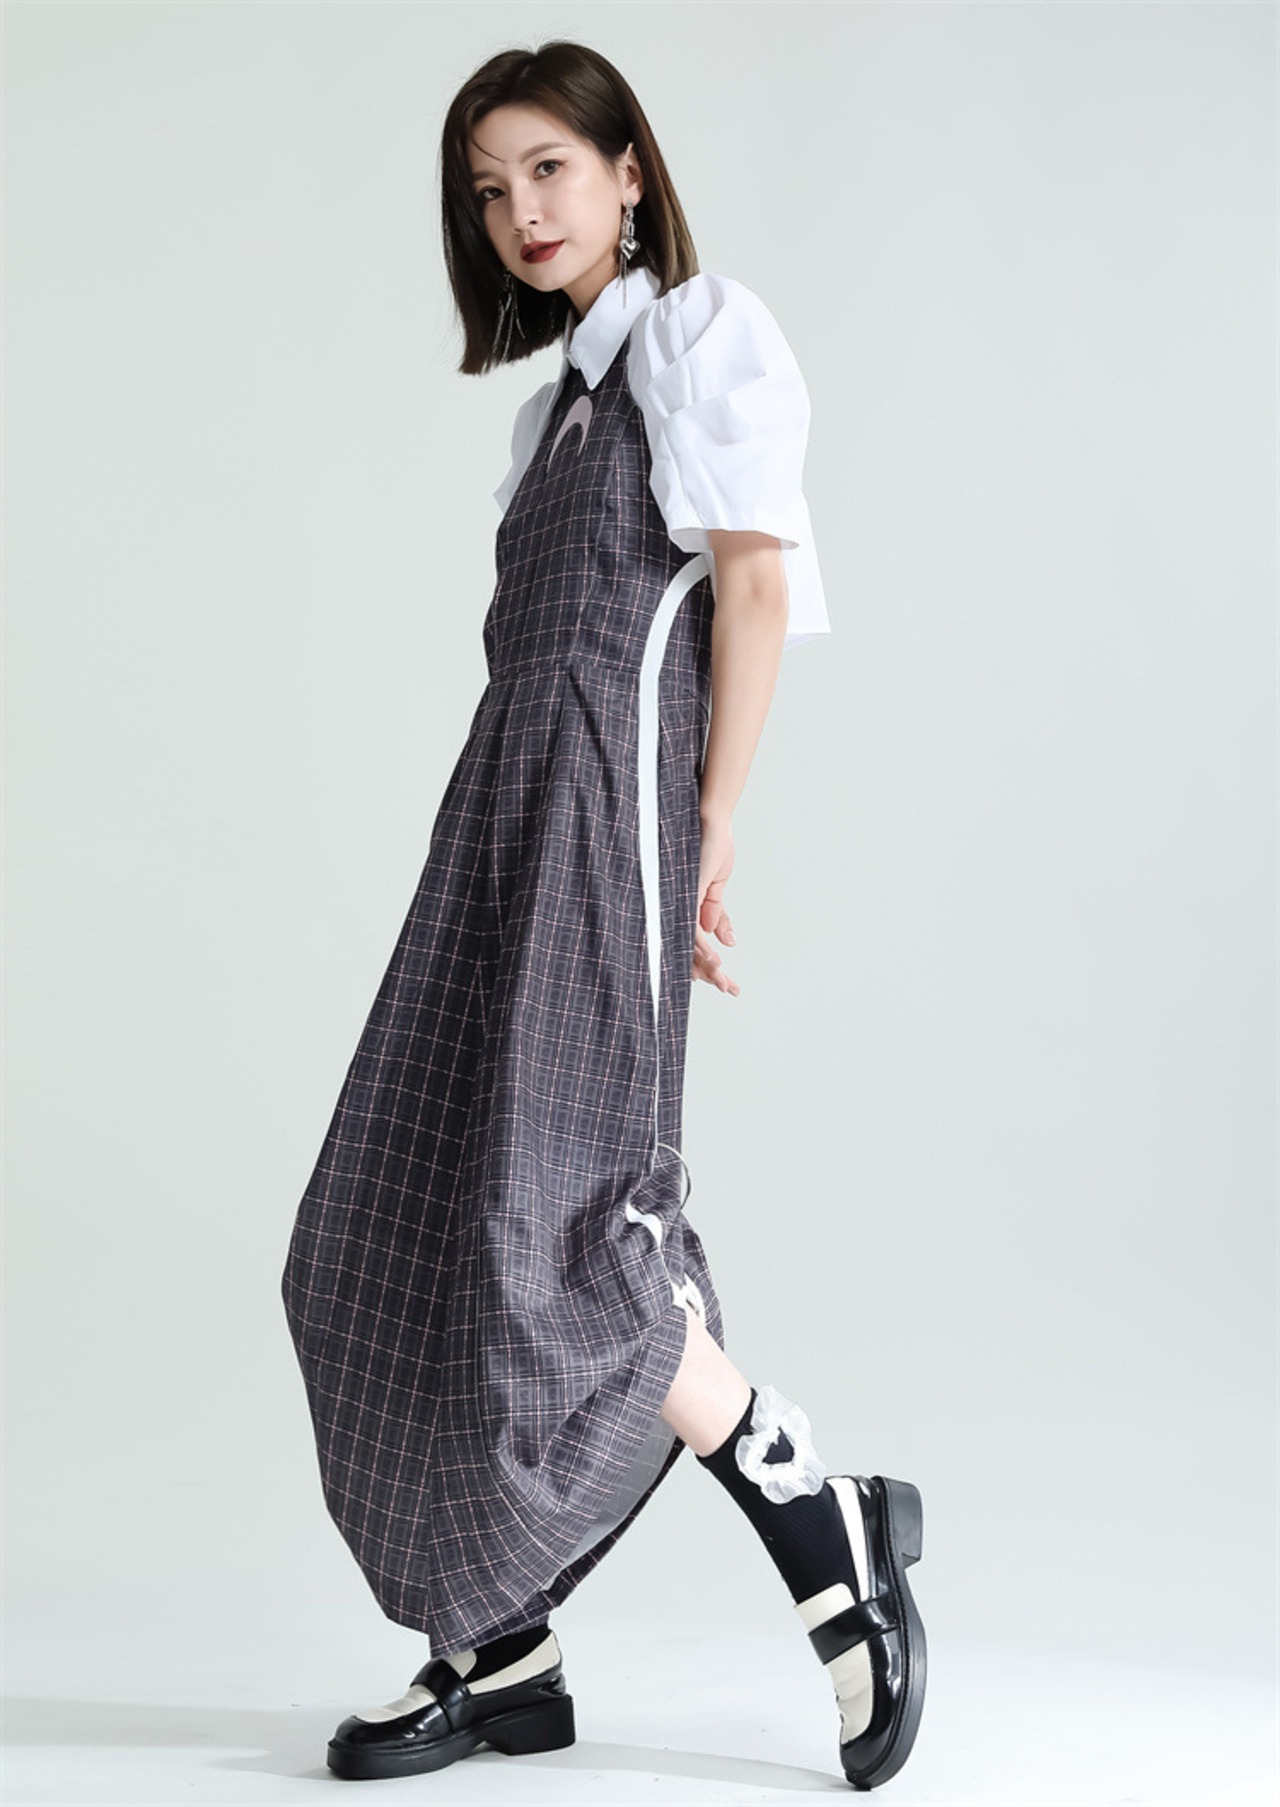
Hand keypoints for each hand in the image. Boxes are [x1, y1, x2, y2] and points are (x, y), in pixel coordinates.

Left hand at [692, 814, 739, 995]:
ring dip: (709, 965)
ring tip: (724, 982)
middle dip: (711, 972)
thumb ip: (715, 911)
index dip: (706, 962)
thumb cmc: (710, 847)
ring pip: (690, 944)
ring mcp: (679, 903)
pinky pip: (691, 928)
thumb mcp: (717, 885)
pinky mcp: (684, 895)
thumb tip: (723, 939)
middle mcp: (678, 908)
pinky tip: (716, 961)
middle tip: (730, 990)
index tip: (722, 979)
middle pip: (691, 949)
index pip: (694, 942)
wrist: (711, 823)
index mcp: (686, 906)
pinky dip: (704, 947)